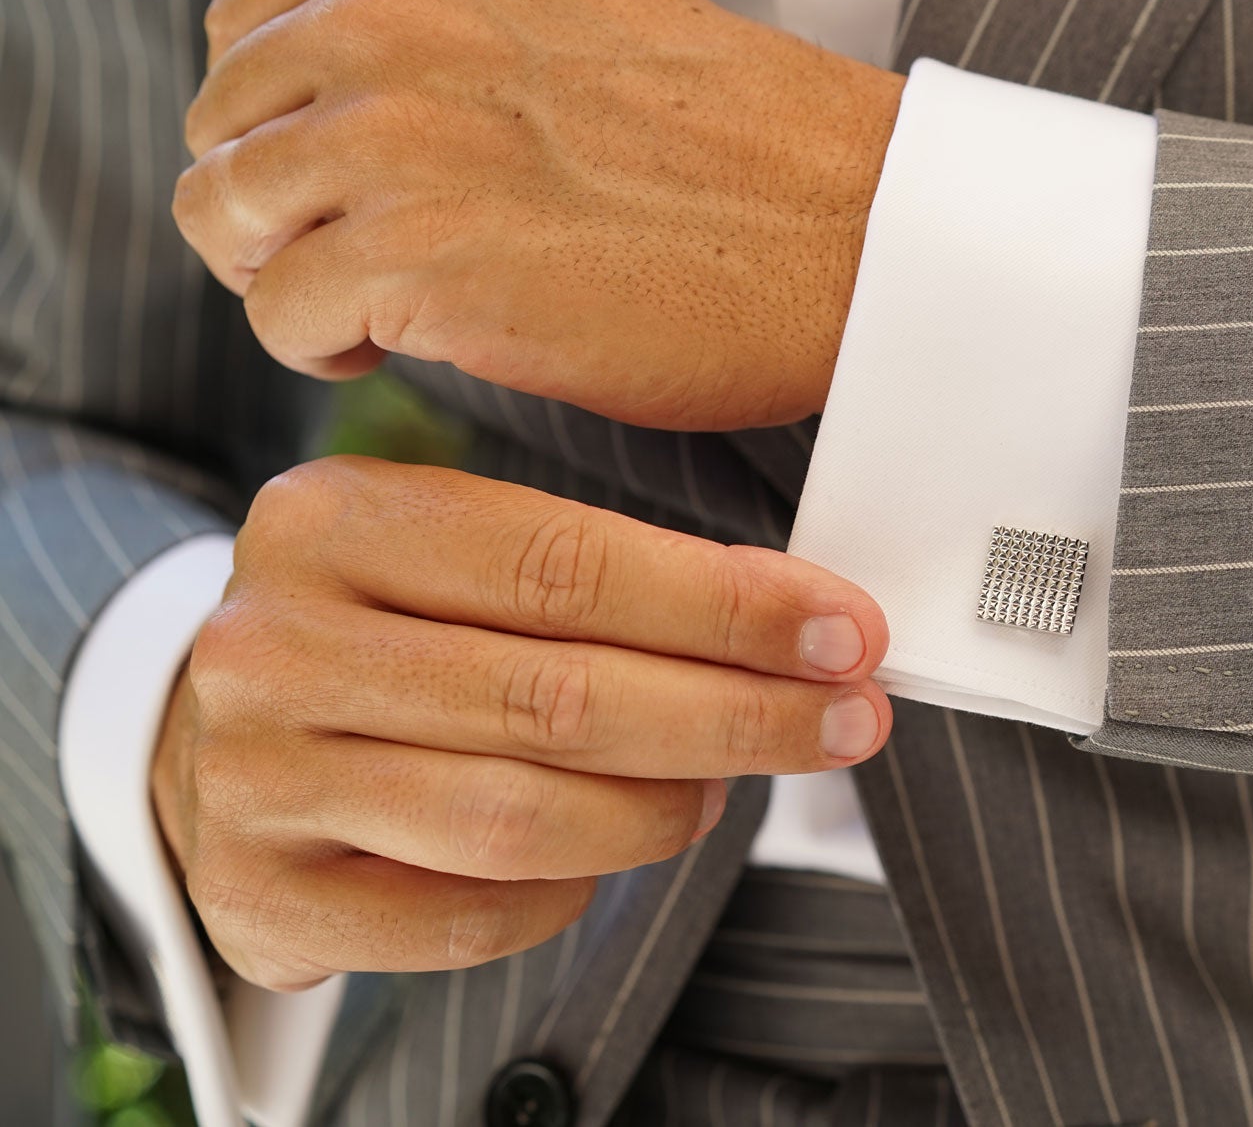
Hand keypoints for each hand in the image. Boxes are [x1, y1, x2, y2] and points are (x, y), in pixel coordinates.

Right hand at [150, 456, 891, 989]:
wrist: (223, 733)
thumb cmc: (392, 633)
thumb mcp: (460, 553)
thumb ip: (603, 574)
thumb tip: (804, 622)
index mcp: (336, 518)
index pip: (566, 565)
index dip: (727, 609)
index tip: (845, 633)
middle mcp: (277, 642)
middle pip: (559, 696)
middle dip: (738, 715)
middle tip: (846, 721)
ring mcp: (255, 775)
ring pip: (520, 818)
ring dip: (663, 812)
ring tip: (725, 789)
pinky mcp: (259, 894)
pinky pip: (467, 917)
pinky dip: (568, 895)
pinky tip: (607, 857)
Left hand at [173, 0, 905, 431]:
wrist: (854, 231)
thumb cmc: (736, 148)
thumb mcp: (559, 15)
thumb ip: (429, 33)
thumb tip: (315, 116)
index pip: (243, 22)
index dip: (283, 117)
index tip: (358, 173)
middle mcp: (387, 12)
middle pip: (222, 125)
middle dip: (284, 203)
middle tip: (382, 250)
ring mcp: (393, 133)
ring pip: (223, 219)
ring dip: (295, 276)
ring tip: (392, 299)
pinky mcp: (413, 258)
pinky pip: (278, 318)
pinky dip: (329, 348)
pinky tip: (419, 339)